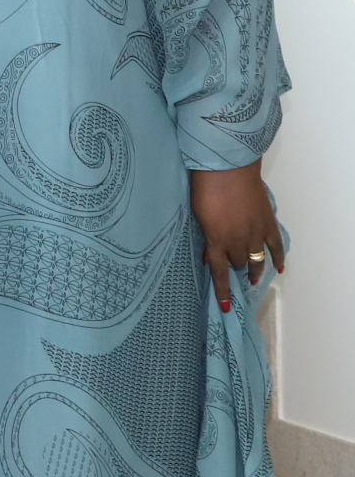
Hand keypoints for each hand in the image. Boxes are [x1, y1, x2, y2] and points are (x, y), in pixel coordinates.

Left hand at [192, 162, 282, 312]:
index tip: (225, 307)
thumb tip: (210, 254)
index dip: (223, 291)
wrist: (227, 169)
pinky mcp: (268, 223)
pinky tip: (279, 268)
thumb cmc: (205, 188)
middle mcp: (238, 241)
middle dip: (233, 267)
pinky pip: (276, 247)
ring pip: (256, 260)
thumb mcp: (197, 214)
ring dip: (253, 269)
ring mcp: (256, 233)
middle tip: (231, 268)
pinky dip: (279, 258)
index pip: (219, 272)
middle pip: (238, 264)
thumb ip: (205, 235)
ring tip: (251, 277)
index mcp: (217, 240)